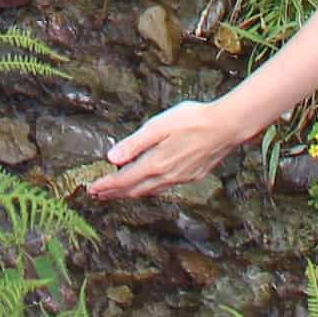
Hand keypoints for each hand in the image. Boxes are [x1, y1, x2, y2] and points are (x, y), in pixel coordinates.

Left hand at [84, 99, 249, 205]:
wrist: (225, 127)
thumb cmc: (192, 121)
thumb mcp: (158, 126)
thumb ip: (134, 144)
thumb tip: (110, 158)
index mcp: (155, 164)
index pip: (124, 180)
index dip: (106, 185)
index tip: (91, 189)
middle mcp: (166, 176)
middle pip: (134, 190)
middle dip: (114, 193)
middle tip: (97, 195)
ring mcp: (179, 178)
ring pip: (148, 191)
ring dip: (130, 193)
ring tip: (117, 193)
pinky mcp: (190, 176)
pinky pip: (162, 188)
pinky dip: (147, 189)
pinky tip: (147, 185)